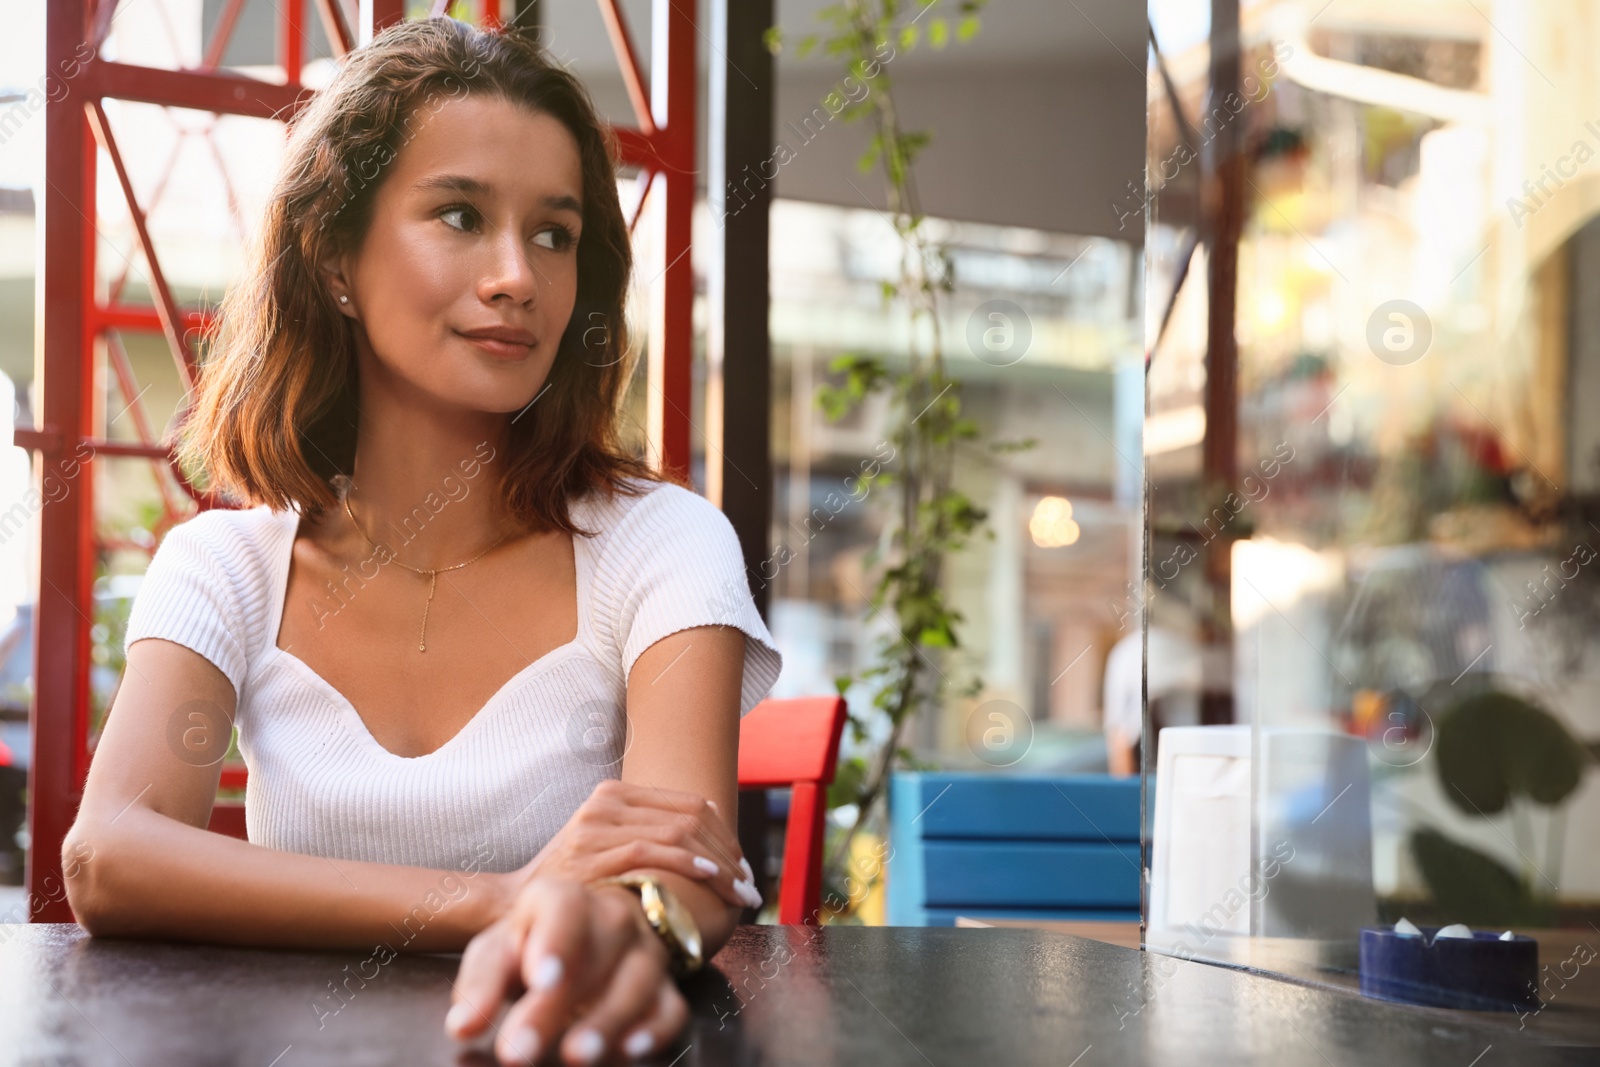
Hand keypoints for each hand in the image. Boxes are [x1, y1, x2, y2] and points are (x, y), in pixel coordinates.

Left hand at [447, 876, 689, 1064]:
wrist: (585, 934)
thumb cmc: (532, 944)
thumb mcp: (497, 954)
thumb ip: (480, 987)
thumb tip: (462, 1026)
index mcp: (565, 898)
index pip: (566, 910)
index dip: (555, 943)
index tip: (538, 980)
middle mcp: (614, 918)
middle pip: (600, 952)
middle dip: (560, 1005)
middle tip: (522, 1050)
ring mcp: (646, 952)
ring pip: (639, 980)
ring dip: (608, 1021)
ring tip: (576, 1057)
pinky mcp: (667, 987)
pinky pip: (671, 1007)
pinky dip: (656, 1029)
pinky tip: (632, 1051)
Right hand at [510, 779, 760, 913]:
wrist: (520, 904)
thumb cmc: (574, 883)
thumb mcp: (608, 846)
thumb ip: (648, 835)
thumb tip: (708, 844)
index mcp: (615, 794)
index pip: (689, 805)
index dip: (725, 835)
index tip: (743, 867)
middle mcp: (606, 802)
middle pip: (690, 818)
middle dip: (729, 854)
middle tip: (750, 886)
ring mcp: (598, 825)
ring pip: (678, 833)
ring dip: (719, 865)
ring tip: (740, 892)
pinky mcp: (592, 852)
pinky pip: (653, 851)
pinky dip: (689, 863)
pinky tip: (712, 878)